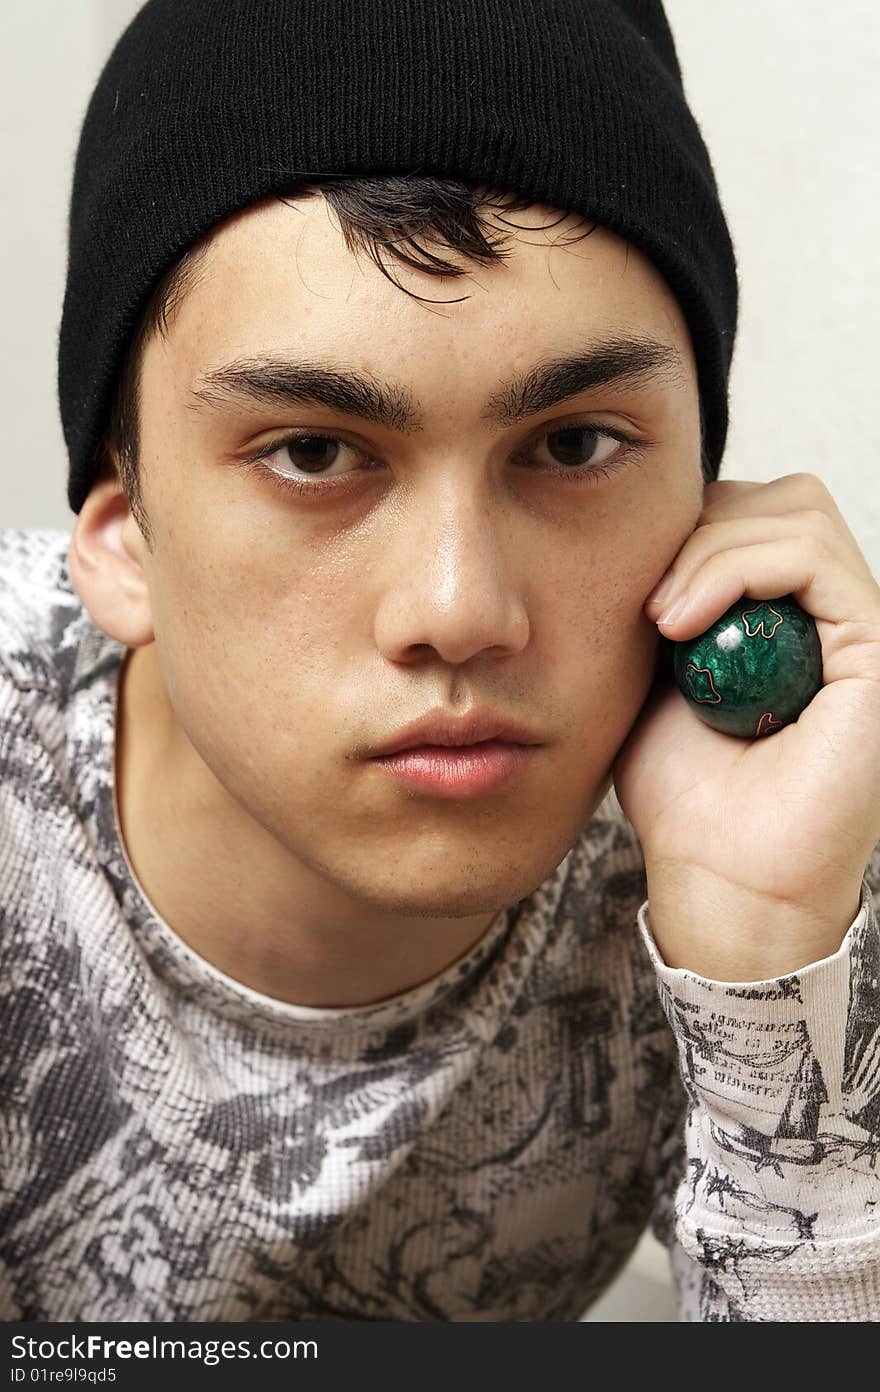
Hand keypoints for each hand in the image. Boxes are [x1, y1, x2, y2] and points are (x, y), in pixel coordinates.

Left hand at [612, 472, 879, 979]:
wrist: (720, 874)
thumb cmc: (685, 794)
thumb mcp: (656, 676)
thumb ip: (670, 601)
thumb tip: (650, 530)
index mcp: (795, 620)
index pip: (756, 514)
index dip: (692, 529)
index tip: (637, 594)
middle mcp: (838, 618)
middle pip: (782, 499)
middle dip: (700, 530)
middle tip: (650, 605)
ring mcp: (864, 631)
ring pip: (796, 512)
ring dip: (707, 551)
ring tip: (662, 619)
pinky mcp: (877, 650)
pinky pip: (810, 554)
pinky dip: (733, 567)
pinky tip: (681, 621)